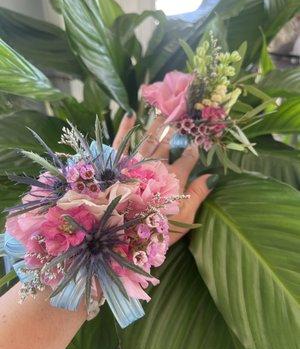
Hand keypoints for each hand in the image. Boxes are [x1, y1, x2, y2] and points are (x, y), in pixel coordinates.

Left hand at [113, 113, 218, 244]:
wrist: (123, 237)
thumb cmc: (159, 230)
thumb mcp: (185, 216)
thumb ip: (198, 193)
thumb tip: (214, 175)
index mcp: (174, 178)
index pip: (188, 158)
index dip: (193, 149)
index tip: (196, 141)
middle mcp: (156, 166)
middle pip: (167, 144)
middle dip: (174, 131)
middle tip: (178, 116)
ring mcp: (136, 163)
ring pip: (148, 139)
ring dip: (156, 125)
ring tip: (162, 112)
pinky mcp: (118, 164)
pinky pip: (121, 143)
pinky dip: (125, 128)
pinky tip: (130, 114)